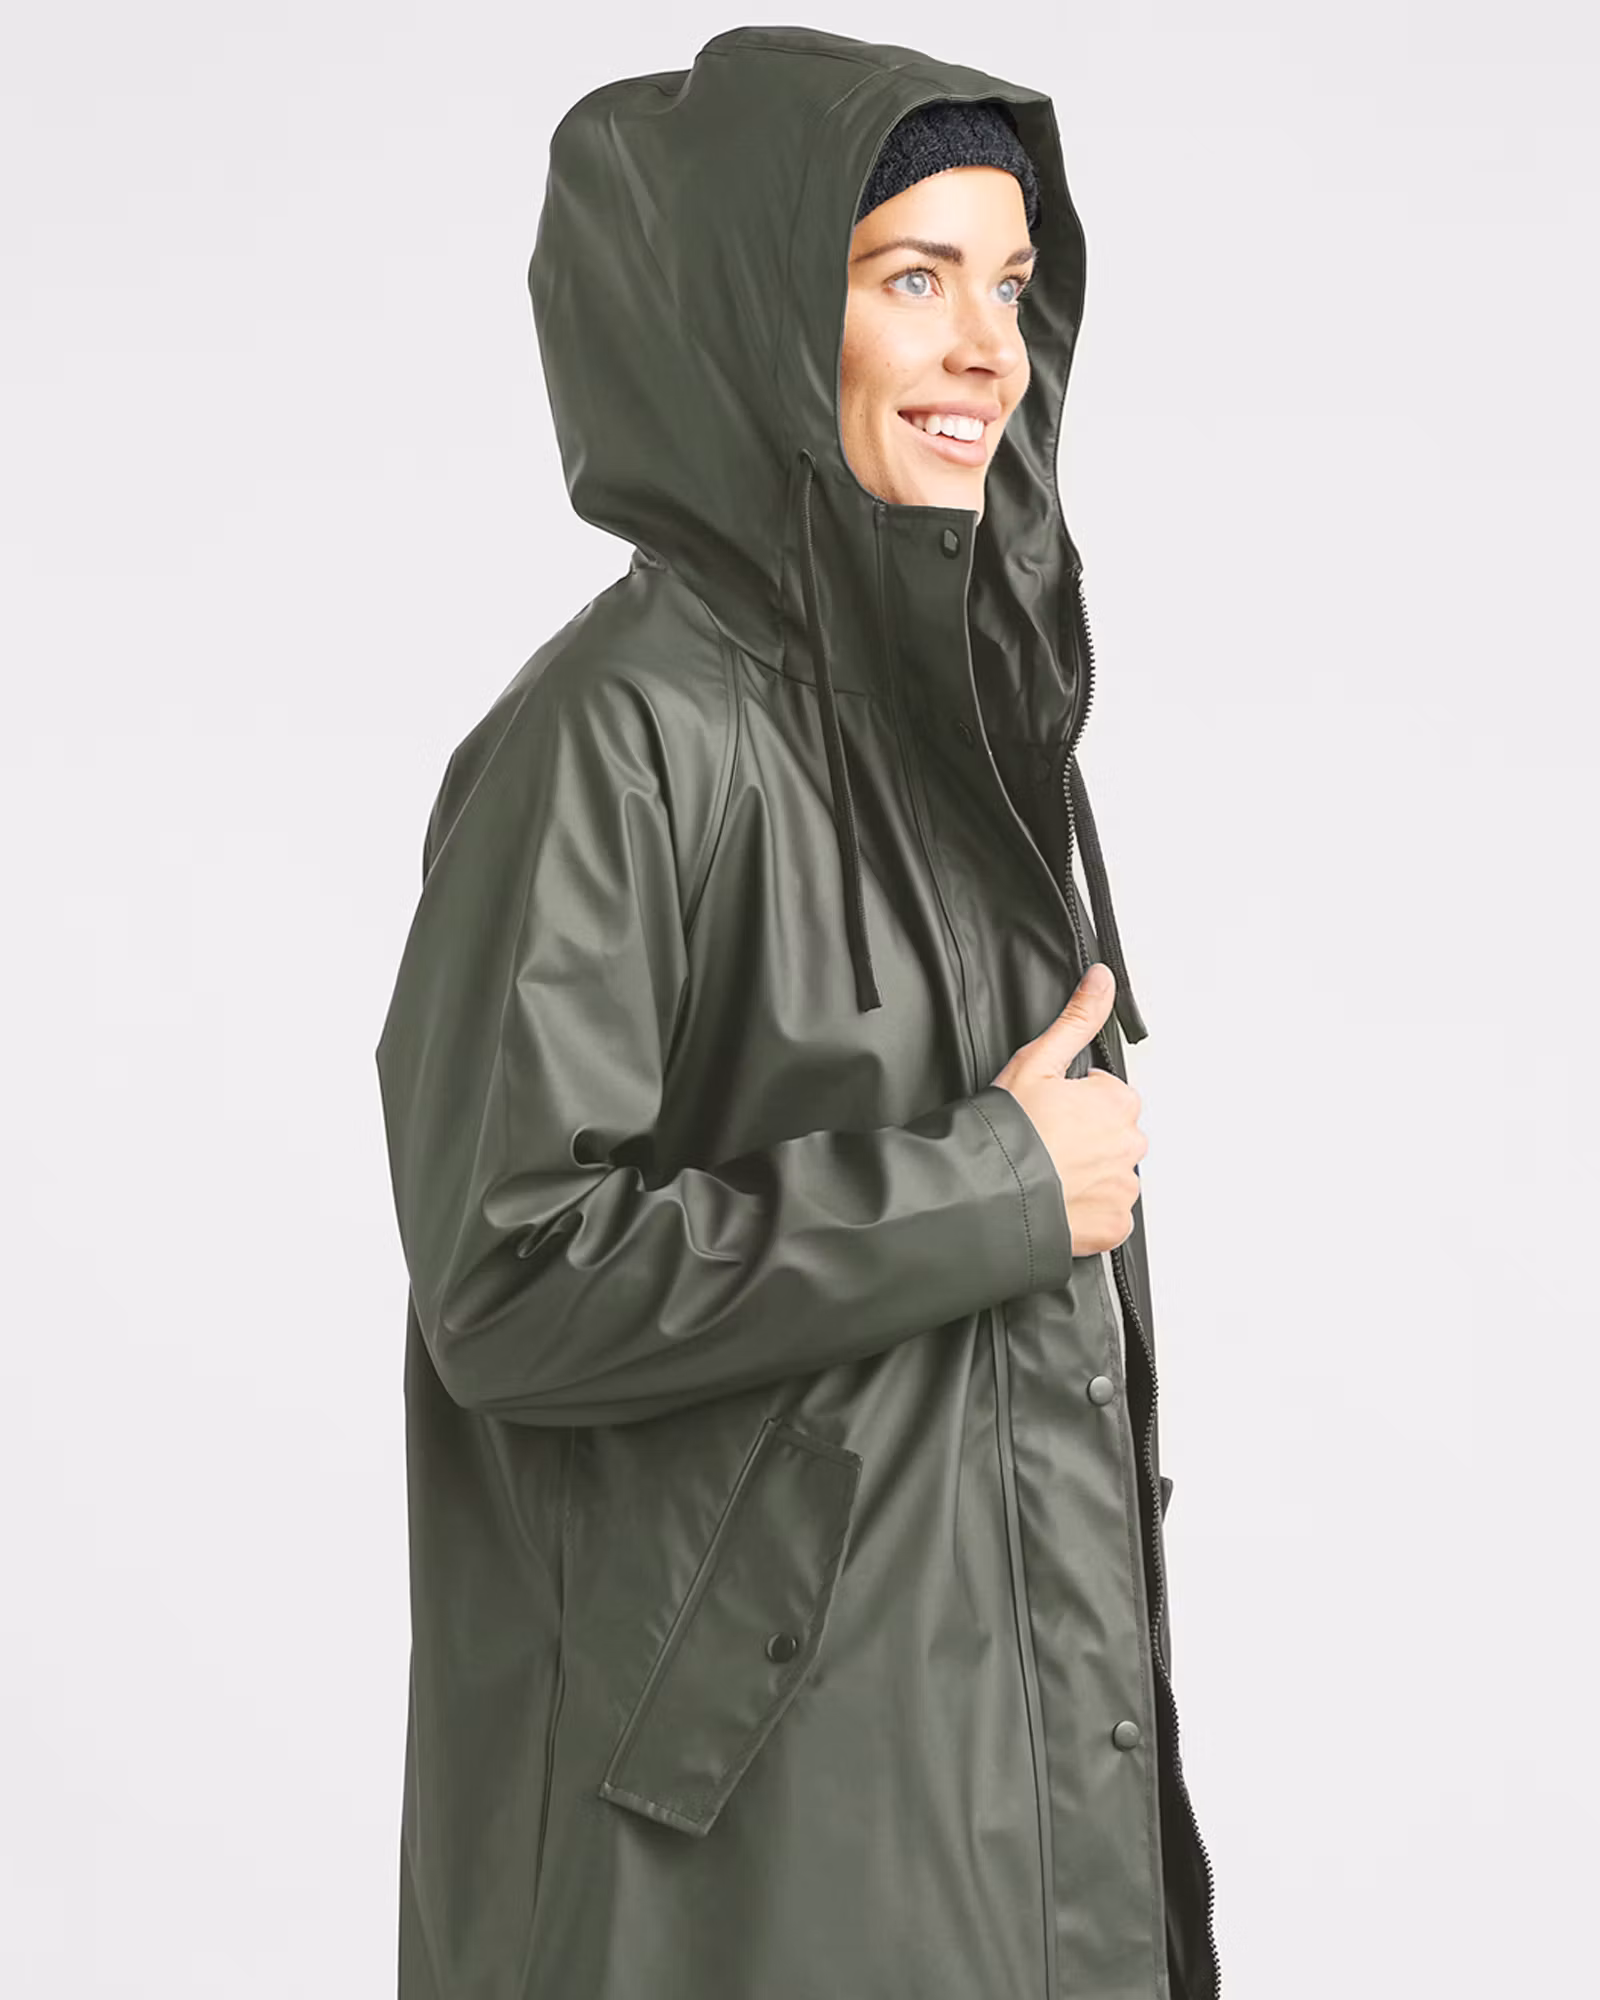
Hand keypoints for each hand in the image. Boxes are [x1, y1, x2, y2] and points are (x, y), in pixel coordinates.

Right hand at [991, 962, 1147, 1253]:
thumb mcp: (1037, 1061)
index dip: (1075, 1103)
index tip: (1048, 1113)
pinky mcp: (1115, 1226)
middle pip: (1114, 1136)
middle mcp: (1130, 1145)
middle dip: (1087, 1140)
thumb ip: (1077, 1019)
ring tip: (1048, 1177)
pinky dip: (1088, 1212)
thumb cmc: (1010, 1130)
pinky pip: (1109, 1215)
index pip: (1110, 1097)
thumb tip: (1103, 978)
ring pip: (1112, 1176)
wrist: (991, 1194)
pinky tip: (1058, 1203)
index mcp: (1117, 1103)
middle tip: (1045, 1145)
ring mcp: (1124, 1188)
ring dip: (1088, 1176)